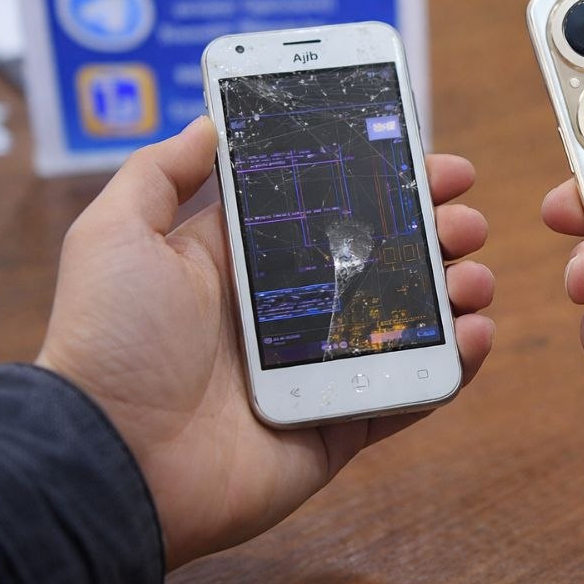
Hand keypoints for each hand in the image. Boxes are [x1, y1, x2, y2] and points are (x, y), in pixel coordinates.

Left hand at [37, 118, 494, 567]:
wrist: (111, 463)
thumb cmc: (108, 341)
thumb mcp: (116, 233)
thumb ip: (162, 171)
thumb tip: (210, 120)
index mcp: (244, 263)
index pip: (328, 207)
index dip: (378, 180)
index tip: (422, 154)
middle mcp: (288, 311)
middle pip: (381, 259)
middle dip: (432, 229)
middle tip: (463, 216)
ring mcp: (319, 370)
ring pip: (407, 321)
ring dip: (453, 292)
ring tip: (472, 276)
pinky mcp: (339, 425)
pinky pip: (410, 394)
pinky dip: (453, 368)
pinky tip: (474, 335)